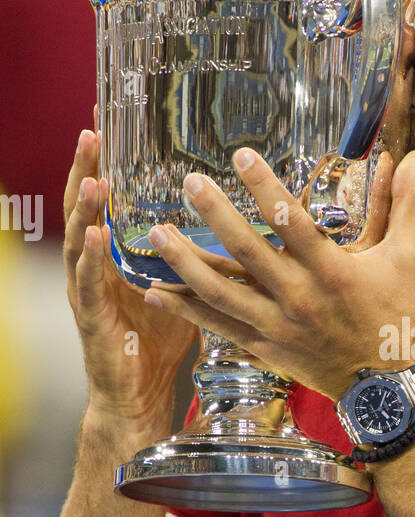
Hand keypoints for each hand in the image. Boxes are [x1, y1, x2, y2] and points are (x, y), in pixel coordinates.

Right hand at [63, 121, 197, 422]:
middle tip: (91, 132)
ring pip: (79, 240)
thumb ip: (195, 256)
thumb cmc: (158, 342)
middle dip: (85, 169)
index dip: (105, 162)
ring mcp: (88, 291)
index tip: (107, 121)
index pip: (107, 198)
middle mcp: (95, 266)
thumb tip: (234, 225)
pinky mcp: (91, 318)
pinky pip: (89, 284)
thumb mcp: (181, 288)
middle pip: (84, 209)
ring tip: (93, 179)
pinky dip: (91, 258)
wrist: (137, 394)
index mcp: (114, 255)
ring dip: (84, 208)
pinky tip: (96, 235)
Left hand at [141, 148, 414, 402]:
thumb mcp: (405, 257)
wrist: (383, 386)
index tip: (241, 155)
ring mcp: (276, 325)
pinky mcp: (262, 346)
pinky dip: (184, 309)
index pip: (290, 220)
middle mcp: (298, 296)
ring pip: (220, 291)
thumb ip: (404, 204)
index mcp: (331, 270)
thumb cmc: (395, 313)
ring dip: (184, 262)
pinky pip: (216, 325)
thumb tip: (413, 155)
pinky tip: (154, 290)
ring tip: (155, 234)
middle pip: (246, 251)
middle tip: (189, 182)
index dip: (264, 186)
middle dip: (214, 214)